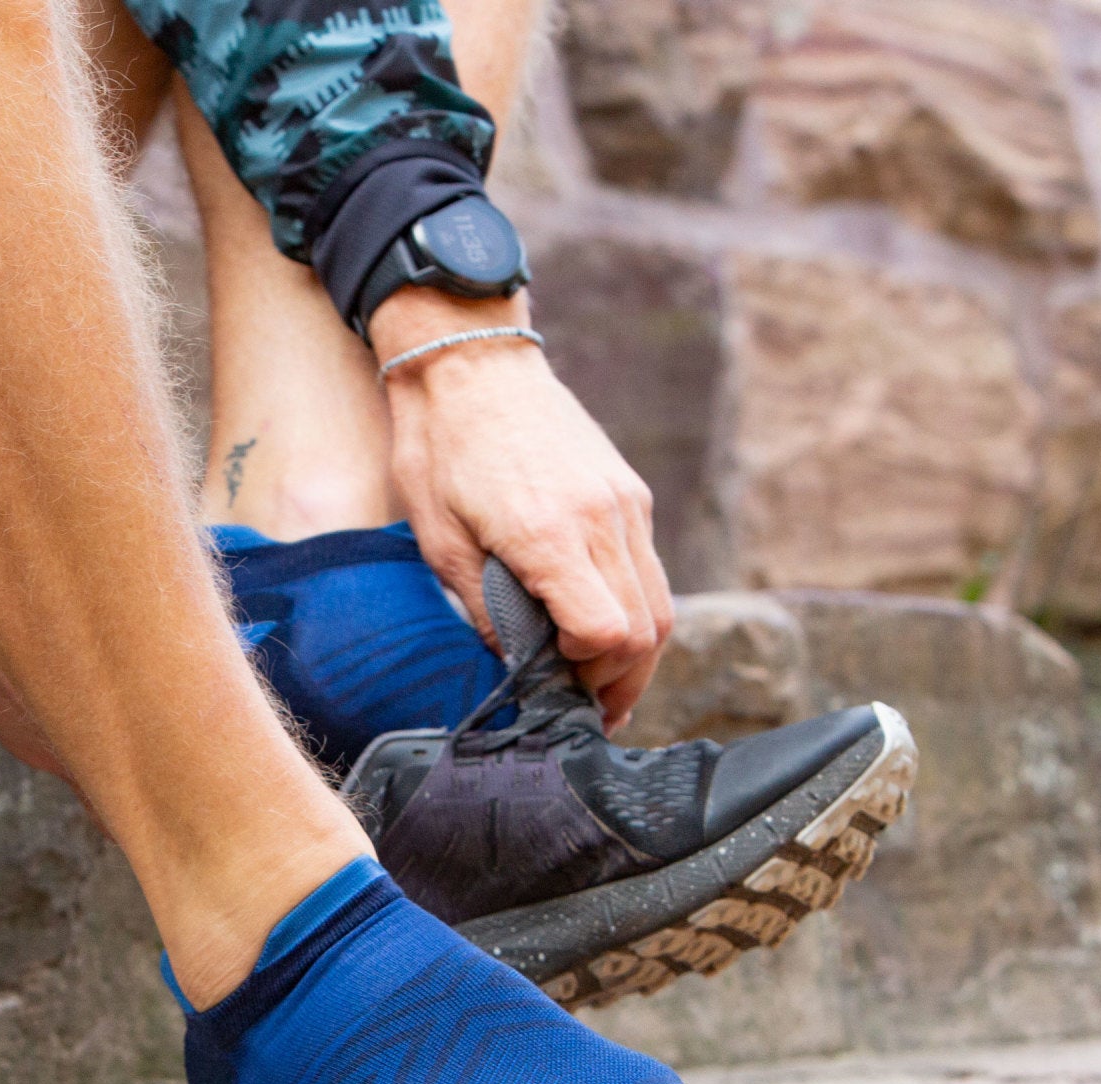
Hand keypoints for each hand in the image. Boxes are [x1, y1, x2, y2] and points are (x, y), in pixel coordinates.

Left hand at [371, 287, 672, 732]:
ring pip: (660, 605)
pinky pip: (648, 569)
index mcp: (552, 536)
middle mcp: (604, 520)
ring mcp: (625, 504)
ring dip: (634, 652)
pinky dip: (633, 608)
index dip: (585, 673)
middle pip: (647, 631)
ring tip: (597, 681)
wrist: (470, 361)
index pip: (607, 634)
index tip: (552, 677)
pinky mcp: (629, 493)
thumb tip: (517, 665)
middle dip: (618, 679)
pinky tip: (596, 624)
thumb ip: (487, 610)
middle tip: (582, 705)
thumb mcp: (442, 544)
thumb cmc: (441, 451)